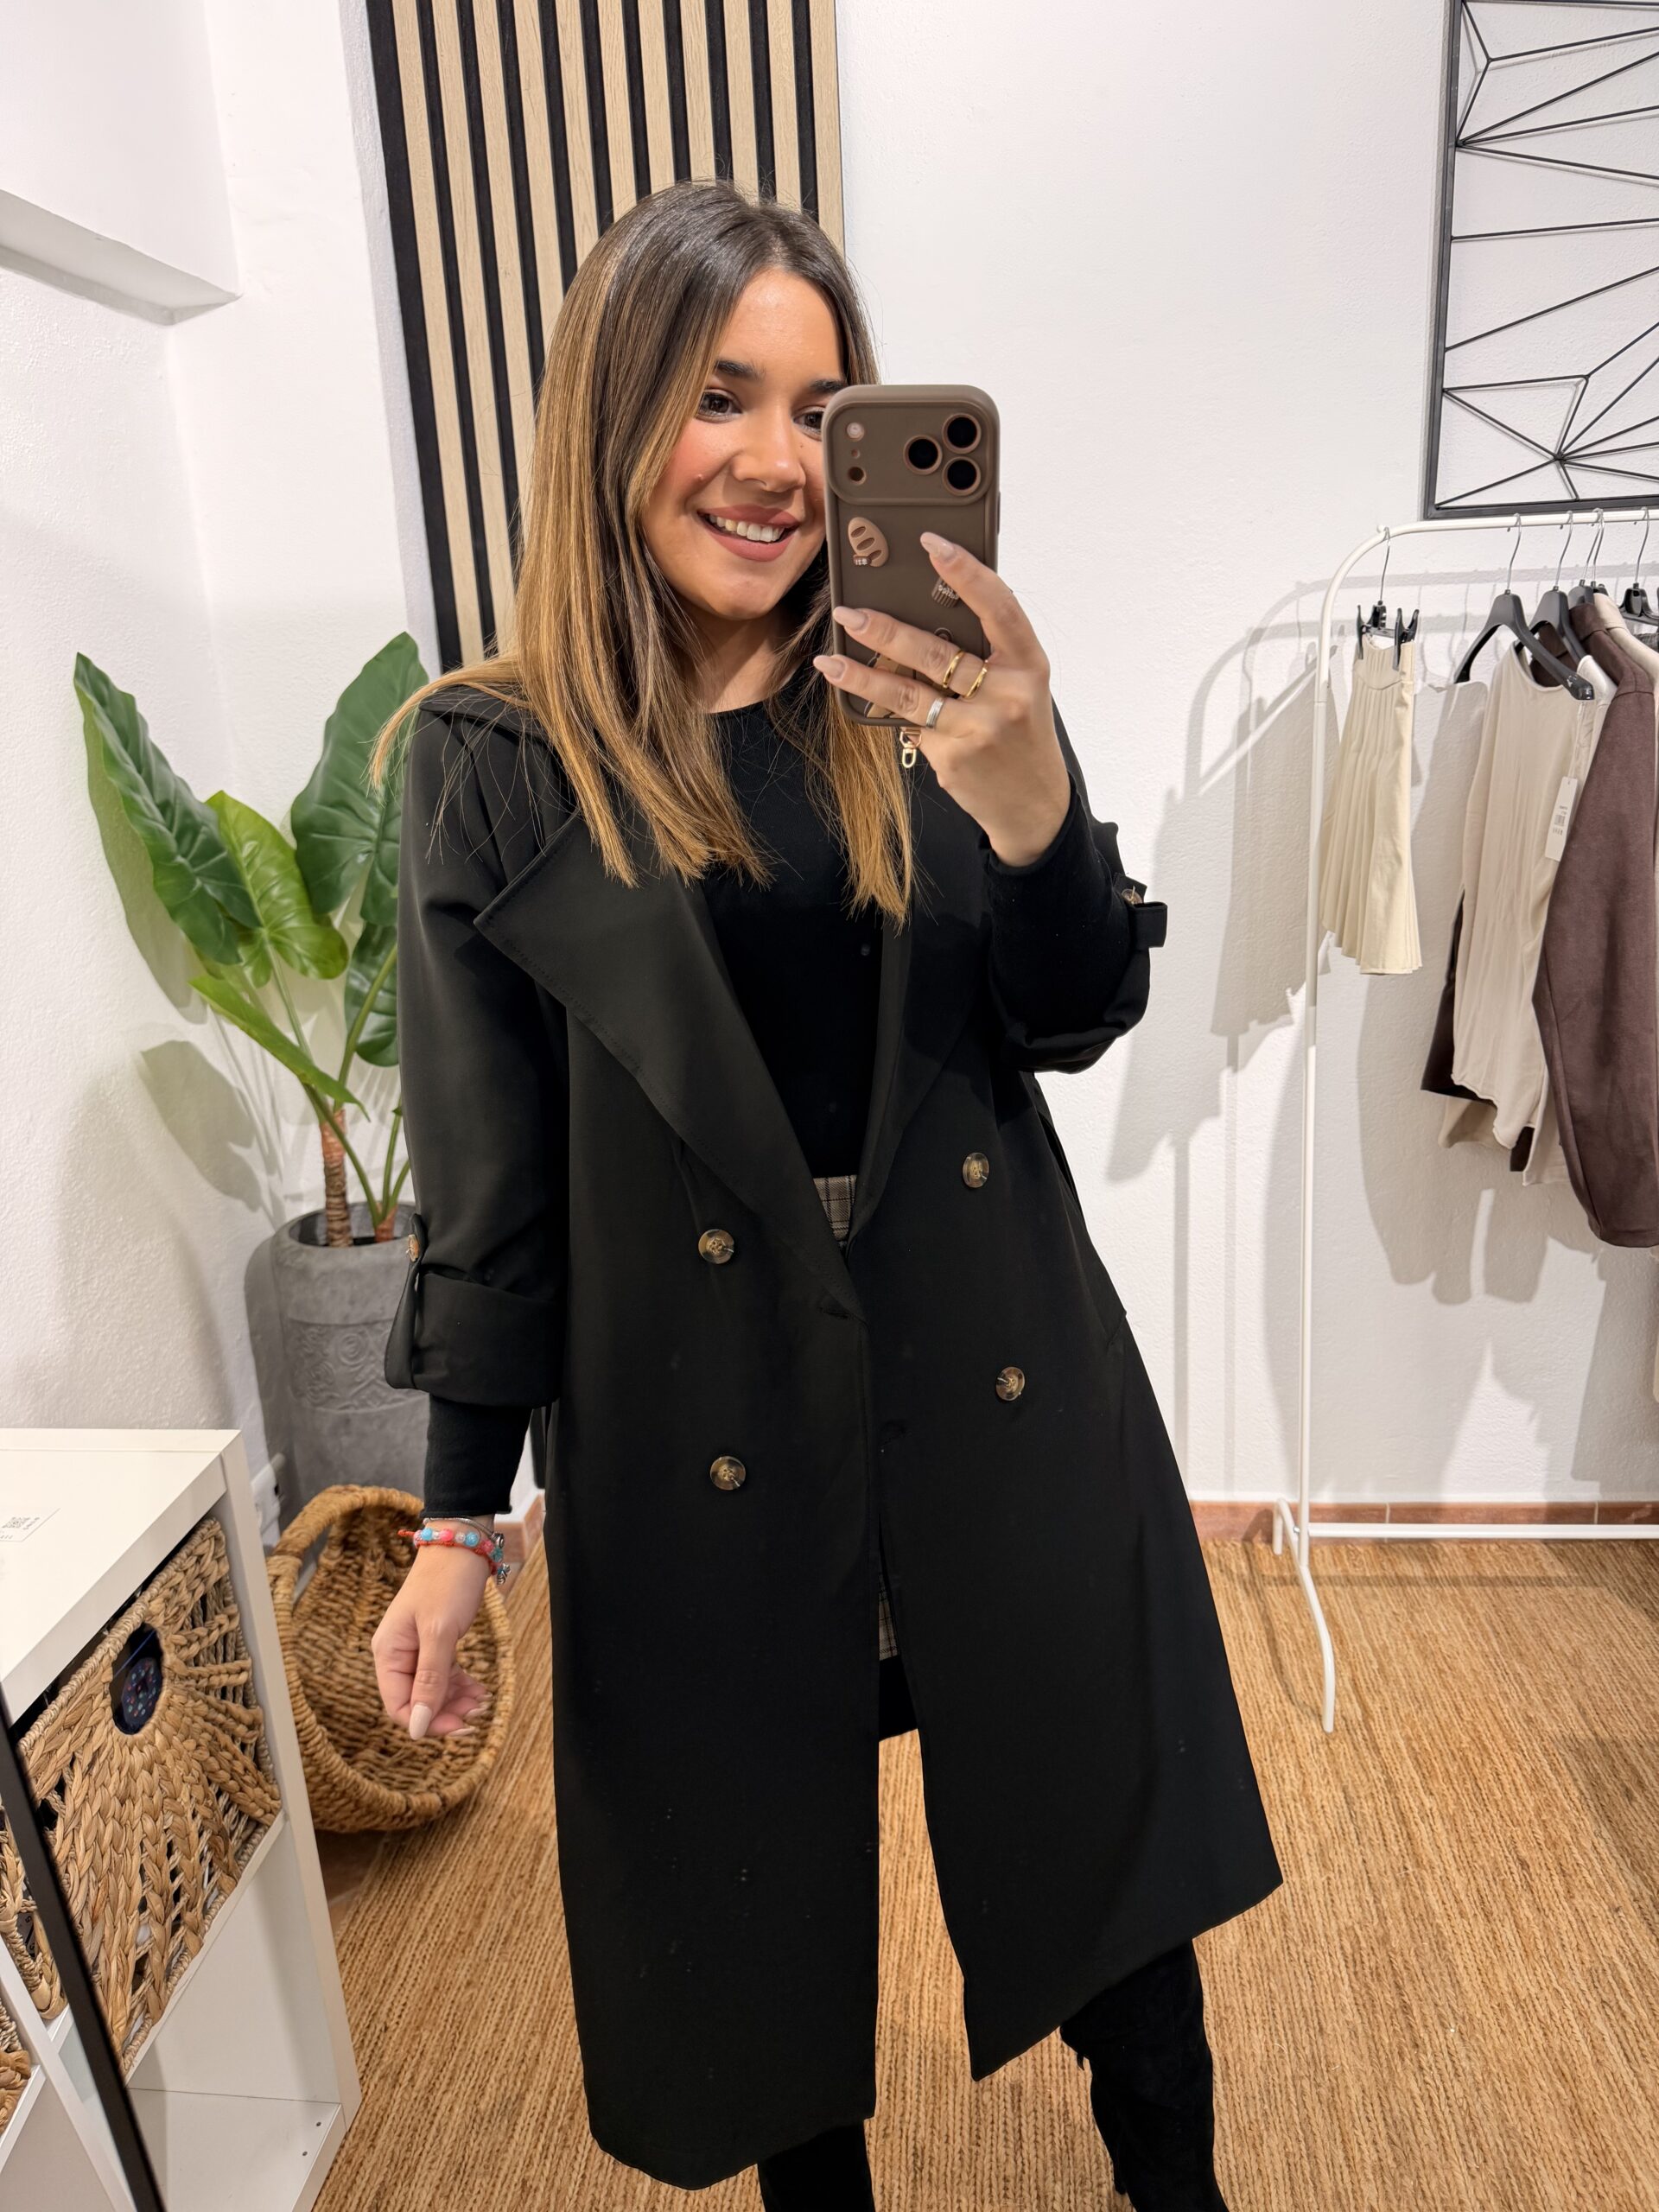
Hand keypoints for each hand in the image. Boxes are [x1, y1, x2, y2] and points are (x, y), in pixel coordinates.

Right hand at [371, 1547, 496, 1739]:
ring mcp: (416, 1649)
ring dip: (457, 1701)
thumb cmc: (447, 1582)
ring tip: (483, 1701)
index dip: (426, 1722)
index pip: (399, 1706)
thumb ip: (429, 1680)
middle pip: (417, 1701)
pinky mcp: (435, 1643)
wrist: (462, 1545)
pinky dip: (461, 1685)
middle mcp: (398, 1654)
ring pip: (433, 1691)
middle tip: (477, 1714)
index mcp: (388, 1653)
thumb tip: (418, 1727)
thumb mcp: (439, 1633)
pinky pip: (445, 1676)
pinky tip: (481, 1690)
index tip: (458, 1726)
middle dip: (446, 1712)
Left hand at [812, 531, 1072, 865]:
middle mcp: (1007, 694)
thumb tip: (927, 612)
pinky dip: (890, 713)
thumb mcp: (1021, 686)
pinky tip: (868, 703)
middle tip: (849, 614)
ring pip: (908, 693)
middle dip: (886, 631)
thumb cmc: (1021, 731)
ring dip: (863, 676)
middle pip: (937, 652)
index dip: (965, 571)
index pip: (998, 606)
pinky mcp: (952, 757)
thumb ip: (987, 653)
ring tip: (830, 661)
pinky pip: (911, 724)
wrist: (1033, 803)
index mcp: (1029, 664)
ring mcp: (978, 728)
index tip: (932, 543)